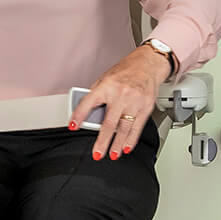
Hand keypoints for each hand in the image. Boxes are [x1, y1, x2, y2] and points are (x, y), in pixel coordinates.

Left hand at [71, 46, 165, 161]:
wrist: (148, 64)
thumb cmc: (126, 71)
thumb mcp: (105, 78)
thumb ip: (97, 95)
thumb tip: (89, 114)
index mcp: (106, 86)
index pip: (88, 102)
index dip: (79, 115)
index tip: (73, 126)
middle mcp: (121, 94)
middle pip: (109, 122)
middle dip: (102, 141)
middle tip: (97, 153)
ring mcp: (134, 102)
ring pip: (124, 128)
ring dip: (117, 144)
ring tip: (112, 154)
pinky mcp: (146, 107)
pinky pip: (137, 127)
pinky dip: (131, 140)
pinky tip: (126, 147)